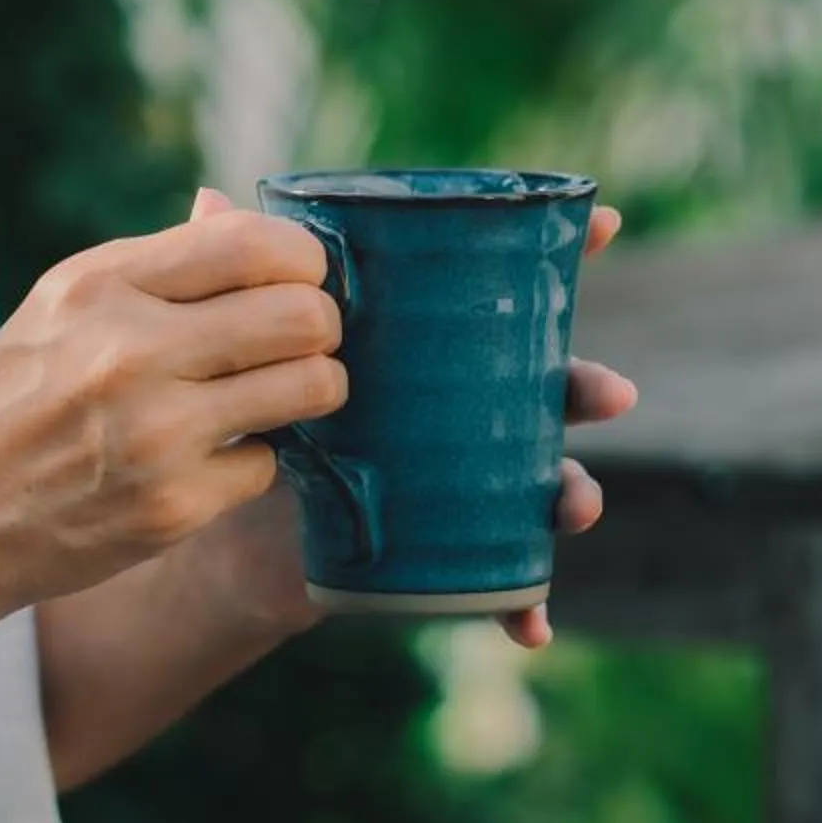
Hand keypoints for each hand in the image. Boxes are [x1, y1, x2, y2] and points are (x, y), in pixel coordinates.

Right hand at [0, 200, 349, 649]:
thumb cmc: (6, 404)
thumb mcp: (60, 308)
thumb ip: (157, 262)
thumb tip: (235, 209)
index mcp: (102, 284)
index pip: (255, 243)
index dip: (304, 260)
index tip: (298, 280)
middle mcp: (129, 348)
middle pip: (304, 314)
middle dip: (320, 328)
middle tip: (298, 344)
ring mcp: (155, 432)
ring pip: (311, 387)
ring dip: (310, 390)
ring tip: (277, 396)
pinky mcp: (172, 506)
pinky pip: (269, 465)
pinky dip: (251, 463)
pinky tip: (208, 461)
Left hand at [176, 189, 638, 651]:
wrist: (236, 533)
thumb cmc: (265, 414)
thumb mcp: (257, 348)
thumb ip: (244, 279)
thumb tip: (209, 197)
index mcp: (439, 348)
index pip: (511, 291)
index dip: (563, 252)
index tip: (602, 224)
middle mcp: (469, 411)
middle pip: (549, 388)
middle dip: (588, 387)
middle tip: (612, 393)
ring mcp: (467, 482)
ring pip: (542, 483)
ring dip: (574, 492)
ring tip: (575, 505)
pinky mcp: (448, 550)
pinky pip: (501, 583)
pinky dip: (522, 604)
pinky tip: (531, 625)